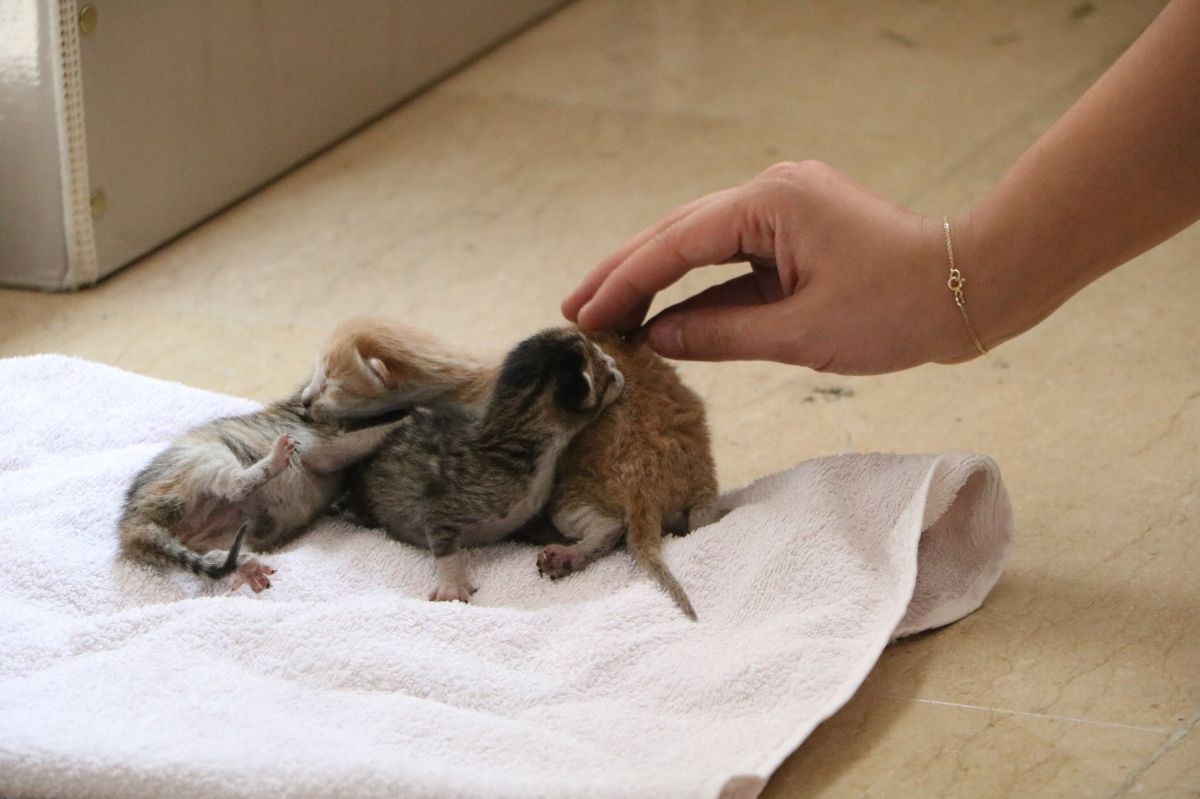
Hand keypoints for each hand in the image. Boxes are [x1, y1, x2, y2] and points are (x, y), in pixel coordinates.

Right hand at [562, 161, 988, 374]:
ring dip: (655, 280)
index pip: (675, 244)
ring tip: (605, 312)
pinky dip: (697, 287)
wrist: (971, 287)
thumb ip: (720, 333)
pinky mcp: (795, 231)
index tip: (584, 316)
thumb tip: (657, 337)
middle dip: (624, 273)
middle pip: (676, 233)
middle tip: (574, 309)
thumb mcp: (802, 333)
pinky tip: (662, 313)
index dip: (624, 282)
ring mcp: (783, 209)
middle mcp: (770, 192)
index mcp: (769, 203)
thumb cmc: (900, 308)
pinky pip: (732, 259)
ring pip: (699, 244)